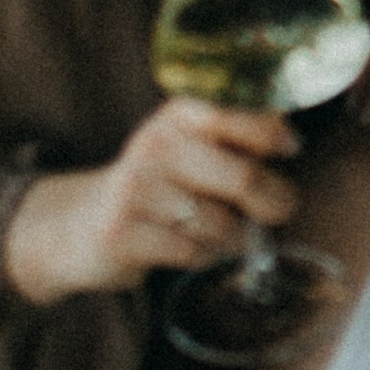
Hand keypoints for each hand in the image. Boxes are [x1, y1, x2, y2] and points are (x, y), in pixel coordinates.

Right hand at [3, 99, 298, 304]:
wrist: (77, 225)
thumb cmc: (154, 185)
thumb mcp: (185, 146)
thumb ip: (231, 138)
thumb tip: (290, 140)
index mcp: (177, 115)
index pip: (232, 112)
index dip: (269, 131)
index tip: (292, 148)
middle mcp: (156, 144)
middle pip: (239, 176)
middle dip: (272, 198)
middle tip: (283, 208)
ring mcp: (136, 189)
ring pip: (218, 222)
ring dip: (234, 236)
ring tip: (230, 234)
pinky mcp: (123, 232)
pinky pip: (189, 252)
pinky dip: (202, 256)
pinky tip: (193, 249)